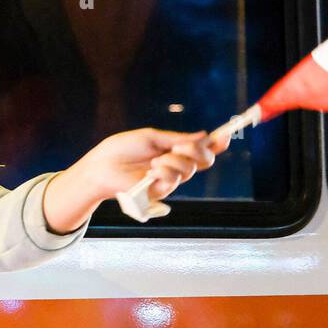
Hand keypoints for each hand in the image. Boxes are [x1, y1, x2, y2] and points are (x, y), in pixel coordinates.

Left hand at [87, 126, 228, 200]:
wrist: (102, 167)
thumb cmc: (122, 149)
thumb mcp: (152, 138)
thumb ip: (177, 139)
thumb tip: (203, 135)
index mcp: (174, 150)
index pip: (201, 148)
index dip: (216, 143)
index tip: (225, 135)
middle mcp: (175, 165)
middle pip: (205, 160)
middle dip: (198, 151)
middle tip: (182, 146)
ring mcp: (169, 180)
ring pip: (190, 169)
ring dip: (175, 161)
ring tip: (155, 160)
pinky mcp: (161, 192)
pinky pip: (175, 180)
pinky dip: (165, 171)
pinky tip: (151, 170)